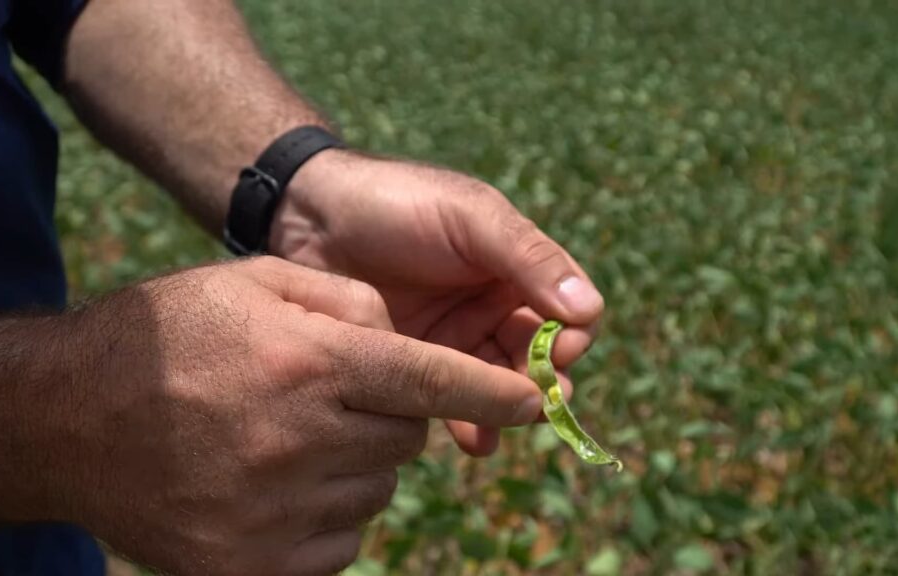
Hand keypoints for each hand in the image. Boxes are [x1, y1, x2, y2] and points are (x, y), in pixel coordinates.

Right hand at [40, 258, 540, 575]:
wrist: (69, 419)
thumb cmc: (170, 338)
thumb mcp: (254, 282)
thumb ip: (346, 299)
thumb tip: (407, 336)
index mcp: (308, 363)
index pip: (431, 380)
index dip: (490, 390)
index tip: (534, 401)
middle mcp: (299, 442)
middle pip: (406, 439)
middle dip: (391, 416)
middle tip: (334, 397)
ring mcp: (275, 515)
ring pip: (376, 491)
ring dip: (355, 464)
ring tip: (288, 438)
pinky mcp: (253, 568)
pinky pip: (340, 543)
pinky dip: (327, 514)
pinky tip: (274, 484)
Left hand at [271, 151, 604, 454]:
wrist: (307, 215)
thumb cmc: (395, 202)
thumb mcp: (468, 217)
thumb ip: (527, 257)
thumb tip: (590, 309)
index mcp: (515, 264)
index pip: (568, 310)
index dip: (571, 335)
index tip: (561, 354)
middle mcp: (492, 303)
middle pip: (537, 355)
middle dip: (541, 382)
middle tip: (536, 406)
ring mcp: (454, 336)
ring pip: (498, 384)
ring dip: (507, 409)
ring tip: (499, 428)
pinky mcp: (415, 363)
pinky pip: (452, 399)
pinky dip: (469, 421)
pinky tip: (473, 439)